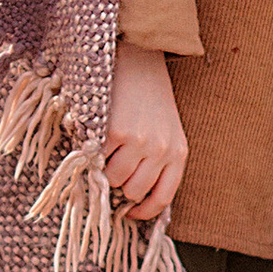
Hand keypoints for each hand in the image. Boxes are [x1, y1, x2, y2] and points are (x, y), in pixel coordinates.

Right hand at [104, 38, 188, 222]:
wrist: (139, 58)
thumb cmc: (150, 98)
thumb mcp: (166, 131)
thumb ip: (157, 162)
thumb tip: (132, 200)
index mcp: (178, 152)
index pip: (162, 198)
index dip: (143, 211)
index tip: (130, 213)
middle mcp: (161, 150)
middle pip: (133, 191)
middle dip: (121, 184)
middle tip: (114, 165)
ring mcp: (138, 142)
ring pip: (114, 178)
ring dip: (105, 167)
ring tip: (107, 146)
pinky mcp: (115, 132)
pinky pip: (98, 158)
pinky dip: (94, 150)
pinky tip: (99, 133)